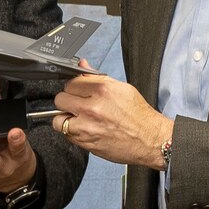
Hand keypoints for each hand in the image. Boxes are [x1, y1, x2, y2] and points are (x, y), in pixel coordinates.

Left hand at [53, 68, 171, 167]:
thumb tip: (82, 65)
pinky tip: (85, 130)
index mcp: (102, 90)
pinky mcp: (85, 143)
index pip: (70, 82)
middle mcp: (92, 108)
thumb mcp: (121, 89)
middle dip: (67, 102)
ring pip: (58, 120)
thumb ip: (96, 78)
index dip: (74, 87)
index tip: (78, 91)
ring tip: (79, 119)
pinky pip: (66, 135)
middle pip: (60, 99)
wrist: (150, 139)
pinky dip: (72, 133)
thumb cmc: (138, 115)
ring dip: (66, 119)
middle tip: (78, 105)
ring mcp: (87, 127)